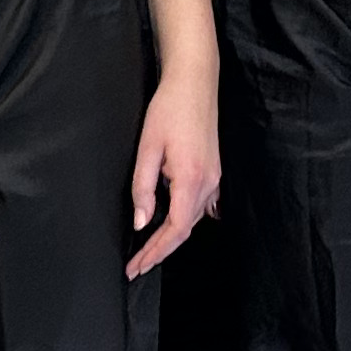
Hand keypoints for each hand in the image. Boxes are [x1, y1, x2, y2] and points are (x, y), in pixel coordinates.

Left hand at [126, 65, 219, 275]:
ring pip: (193, 219)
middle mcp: (208, 183)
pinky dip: (183, 222)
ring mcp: (214, 178)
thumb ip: (143, 188)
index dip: (155, 251)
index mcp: (192, 179)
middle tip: (136, 266)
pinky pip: (199, 206)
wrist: (194, 83)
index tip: (137, 266)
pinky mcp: (213, 171)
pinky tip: (170, 226)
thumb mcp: (148, 148)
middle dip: (160, 251)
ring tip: (147, 250)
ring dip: (170, 237)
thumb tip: (142, 223)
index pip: (176, 229)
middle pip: (185, 229)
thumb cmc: (169, 109)